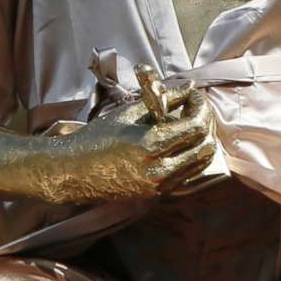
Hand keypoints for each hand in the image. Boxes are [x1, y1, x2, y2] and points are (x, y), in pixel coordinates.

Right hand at [45, 88, 218, 201]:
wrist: (74, 171)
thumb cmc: (97, 137)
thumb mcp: (129, 113)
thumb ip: (163, 101)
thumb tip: (189, 87)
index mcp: (151, 145)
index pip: (195, 126)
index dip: (201, 107)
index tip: (194, 95)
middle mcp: (159, 168)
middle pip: (205, 145)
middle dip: (207, 122)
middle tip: (197, 108)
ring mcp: (160, 184)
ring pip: (201, 162)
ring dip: (203, 139)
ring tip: (191, 122)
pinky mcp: (159, 193)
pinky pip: (189, 173)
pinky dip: (193, 155)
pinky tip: (183, 141)